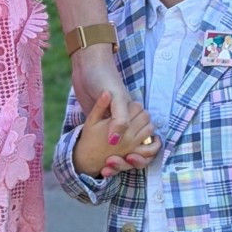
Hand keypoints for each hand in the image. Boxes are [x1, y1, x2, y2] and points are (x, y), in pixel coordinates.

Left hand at [71, 43, 157, 171]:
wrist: (87, 64)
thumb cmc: (104, 78)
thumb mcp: (115, 98)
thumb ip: (119, 120)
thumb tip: (115, 142)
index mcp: (134, 114)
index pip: (145, 139)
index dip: (140, 153)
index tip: (127, 160)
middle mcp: (125, 118)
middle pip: (133, 146)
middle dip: (125, 160)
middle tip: (109, 165)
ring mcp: (111, 120)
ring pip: (118, 146)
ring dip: (114, 158)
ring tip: (104, 167)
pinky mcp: (98, 120)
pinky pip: (103, 139)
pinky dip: (102, 150)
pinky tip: (97, 160)